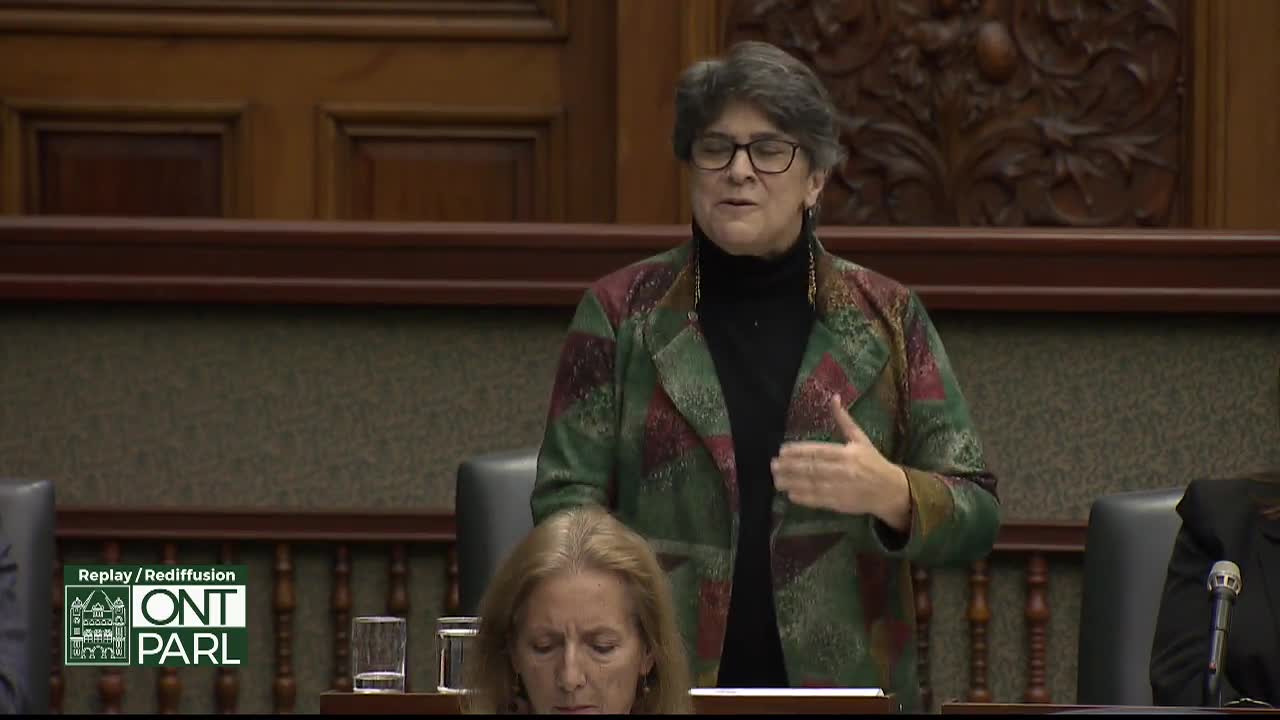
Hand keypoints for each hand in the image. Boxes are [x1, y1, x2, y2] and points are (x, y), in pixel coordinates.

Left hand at [771, 395, 912, 529]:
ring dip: (792, 483)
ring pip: (813, 485)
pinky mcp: (841, 504)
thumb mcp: (860, 438)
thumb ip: (844, 420)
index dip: (799, 451)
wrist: (891, 490)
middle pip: (812, 468)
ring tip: (776, 480)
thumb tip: (834, 397)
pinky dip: (805, 498)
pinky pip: (820, 501)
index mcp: (847, 453)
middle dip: (790, 467)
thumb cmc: (873, 462)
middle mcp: (843, 470)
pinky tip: (791, 495)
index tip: (782, 450)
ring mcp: (842, 489)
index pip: (819, 451)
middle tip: (773, 465)